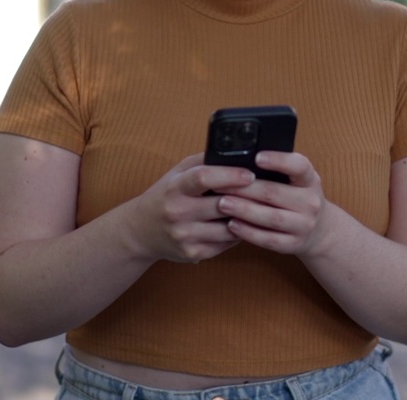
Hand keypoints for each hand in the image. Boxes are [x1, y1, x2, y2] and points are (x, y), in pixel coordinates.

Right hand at [126, 153, 254, 263]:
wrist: (140, 231)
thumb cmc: (166, 195)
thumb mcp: (177, 173)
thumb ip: (203, 162)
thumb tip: (236, 153)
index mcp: (174, 188)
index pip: (202, 178)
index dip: (229, 175)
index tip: (250, 173)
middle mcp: (177, 212)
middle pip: (220, 205)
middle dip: (246, 198)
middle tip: (266, 192)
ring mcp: (184, 236)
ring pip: (228, 228)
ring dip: (246, 218)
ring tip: (260, 209)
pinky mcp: (192, 253)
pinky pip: (225, 244)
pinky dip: (238, 234)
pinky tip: (244, 224)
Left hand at [214, 151, 329, 255]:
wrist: (319, 230)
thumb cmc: (297, 197)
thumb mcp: (296, 179)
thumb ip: (277, 170)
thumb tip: (241, 162)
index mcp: (310, 180)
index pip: (299, 166)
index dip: (278, 160)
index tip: (257, 157)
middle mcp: (310, 202)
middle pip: (274, 193)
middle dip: (244, 189)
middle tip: (219, 184)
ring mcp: (304, 225)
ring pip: (270, 217)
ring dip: (243, 210)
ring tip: (222, 204)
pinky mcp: (293, 244)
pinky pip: (268, 239)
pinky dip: (248, 232)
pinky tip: (232, 225)